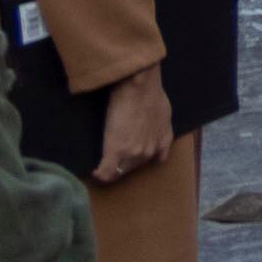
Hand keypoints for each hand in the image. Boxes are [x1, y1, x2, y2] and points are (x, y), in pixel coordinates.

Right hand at [94, 66, 173, 182]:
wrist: (139, 89)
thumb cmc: (152, 96)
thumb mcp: (165, 117)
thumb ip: (163, 133)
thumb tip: (157, 141)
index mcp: (161, 144)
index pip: (151, 162)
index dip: (137, 160)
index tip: (128, 158)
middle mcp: (149, 152)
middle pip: (133, 166)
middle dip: (124, 162)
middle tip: (114, 155)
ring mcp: (133, 154)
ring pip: (120, 169)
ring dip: (113, 166)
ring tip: (105, 161)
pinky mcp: (115, 151)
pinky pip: (106, 171)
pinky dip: (100, 173)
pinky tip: (95, 172)